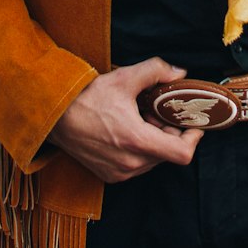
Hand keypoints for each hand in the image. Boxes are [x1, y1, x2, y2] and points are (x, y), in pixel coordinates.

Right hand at [49, 56, 202, 183]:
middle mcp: (130, 163)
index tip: (192, 124)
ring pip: (154, 160)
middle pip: (169, 154)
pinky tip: (126, 130)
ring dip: (155, 141)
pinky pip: (138, 165)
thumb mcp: (123, 77)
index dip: (193, 138)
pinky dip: (140, 149)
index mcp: (137, 141)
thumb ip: (155, 71)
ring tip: (139, 119)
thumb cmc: (86, 98)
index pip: (182, 153)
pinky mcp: (110, 176)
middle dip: (169, 133)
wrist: (53, 118)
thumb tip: (178, 73)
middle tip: (157, 112)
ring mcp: (120, 173)